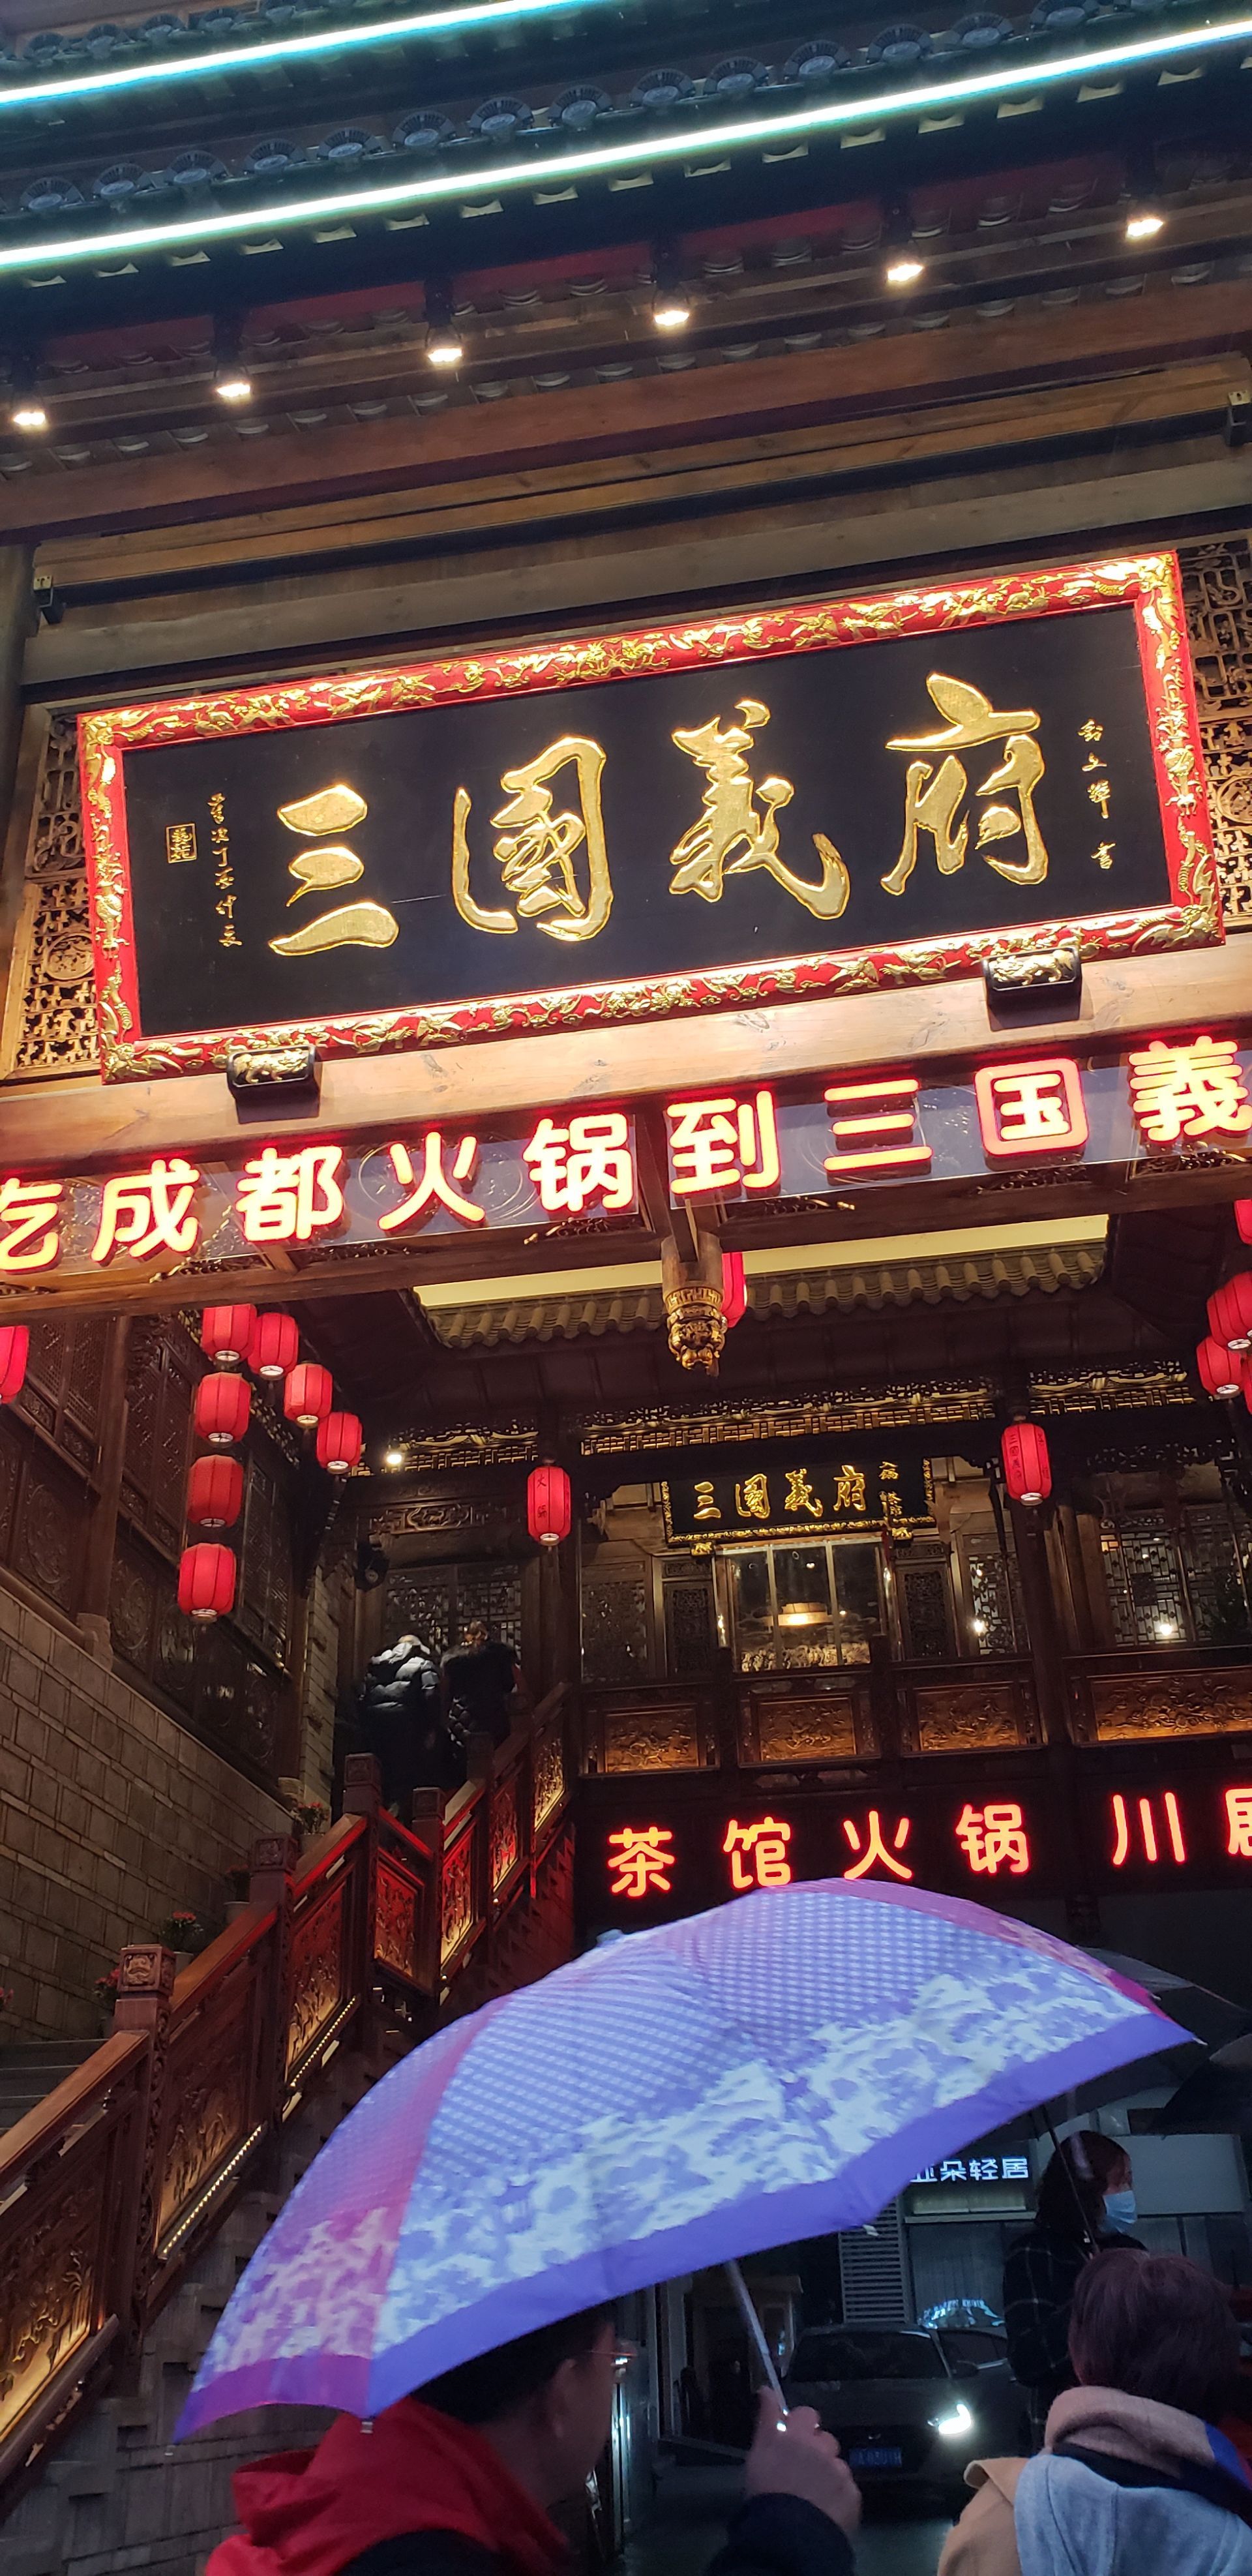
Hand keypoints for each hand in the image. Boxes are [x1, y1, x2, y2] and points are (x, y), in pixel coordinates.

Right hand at [744, 2392, 861, 2537]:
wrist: (788, 2533)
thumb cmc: (764, 2491)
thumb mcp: (758, 2453)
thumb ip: (767, 2418)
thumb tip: (767, 2390)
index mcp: (796, 2435)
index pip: (806, 2414)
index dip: (801, 2425)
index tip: (793, 2439)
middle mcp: (821, 2447)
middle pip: (825, 2439)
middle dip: (817, 2450)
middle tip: (803, 2471)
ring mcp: (839, 2471)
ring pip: (837, 2465)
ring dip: (828, 2474)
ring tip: (815, 2496)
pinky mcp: (852, 2495)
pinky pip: (847, 2490)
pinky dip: (839, 2497)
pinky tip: (826, 2511)